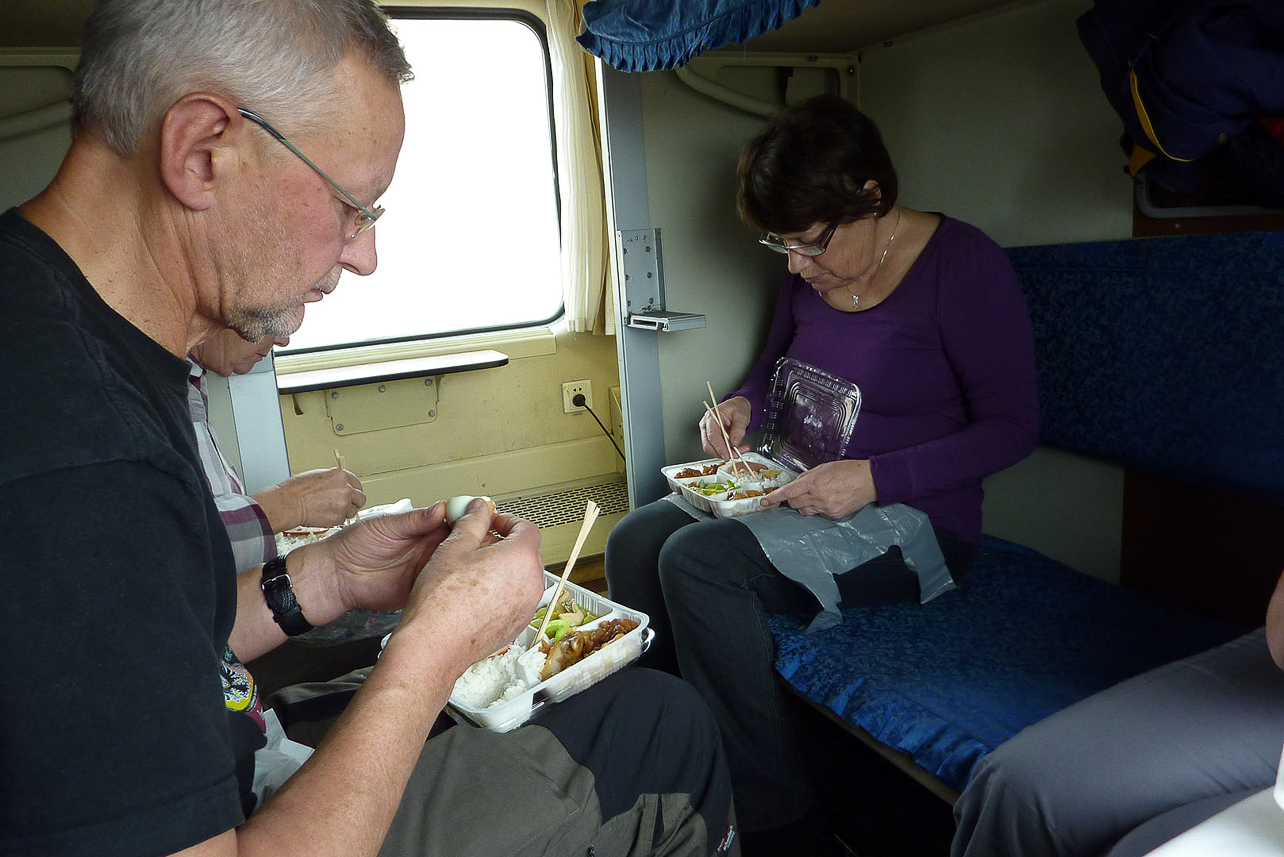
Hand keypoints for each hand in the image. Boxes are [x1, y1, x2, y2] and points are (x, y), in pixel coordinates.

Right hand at [254, 467, 365, 530]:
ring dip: (344, 512)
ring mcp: (344, 503)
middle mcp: (346, 489)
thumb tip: (340, 484)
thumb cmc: (297, 489)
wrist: (289, 503)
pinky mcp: (338, 517)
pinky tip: (323, 515)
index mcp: (342, 475)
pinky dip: (335, 520)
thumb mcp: (319, 476)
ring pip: (352, 511)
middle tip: (342, 505)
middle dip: (353, 503)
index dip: (353, 491)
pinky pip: (342, 520)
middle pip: (361, 499)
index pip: (357, 484)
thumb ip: (334, 480)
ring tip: (328, 510)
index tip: (350, 495)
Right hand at [395, 500, 546, 673]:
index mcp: (521, 558)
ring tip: (474, 569)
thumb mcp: (454, 548)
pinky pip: (516, 599)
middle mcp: (531, 583)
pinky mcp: (517, 626)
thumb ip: (472, 522)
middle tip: (480, 543)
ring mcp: (526, 608)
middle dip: (506, 543)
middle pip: (527, 553)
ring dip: (504, 568)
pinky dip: (503, 591)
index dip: (508, 520)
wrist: (435, 645)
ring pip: (522, 577)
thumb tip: (478, 509)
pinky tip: (475, 594)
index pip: (527, 528)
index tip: (492, 521)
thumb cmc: (442, 602)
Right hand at [700, 396, 752, 459]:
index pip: (712, 436)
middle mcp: (706, 424)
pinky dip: (725, 451)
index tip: (728, 456)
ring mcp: (707, 431)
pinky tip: (734, 449)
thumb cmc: (737, 408)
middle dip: (722, 453)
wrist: (737, 406)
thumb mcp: (741, 416)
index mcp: (711, 417)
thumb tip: (734, 442)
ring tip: (739, 450)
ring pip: (711, 448)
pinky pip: (715, 447)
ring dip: (725, 453)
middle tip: (736, 455)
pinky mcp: (711, 436)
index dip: (720, 448)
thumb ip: (738, 430)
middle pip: (708, 445)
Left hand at [759, 459, 876, 518]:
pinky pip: (817, 514)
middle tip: (798, 492)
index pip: (788, 492)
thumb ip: (806, 477)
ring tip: (815, 495)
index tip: (764, 502)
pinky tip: (827, 500)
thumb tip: (794, 485)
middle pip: (793, 503)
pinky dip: (817, 508)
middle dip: (791, 498)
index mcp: (814, 482)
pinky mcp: (833, 516)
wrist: (868, 481)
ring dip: (803, 504)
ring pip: (804, 511)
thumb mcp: (823, 468)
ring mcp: (826, 508)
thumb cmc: (846, 470)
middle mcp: (818, 497)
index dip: (774, 498)